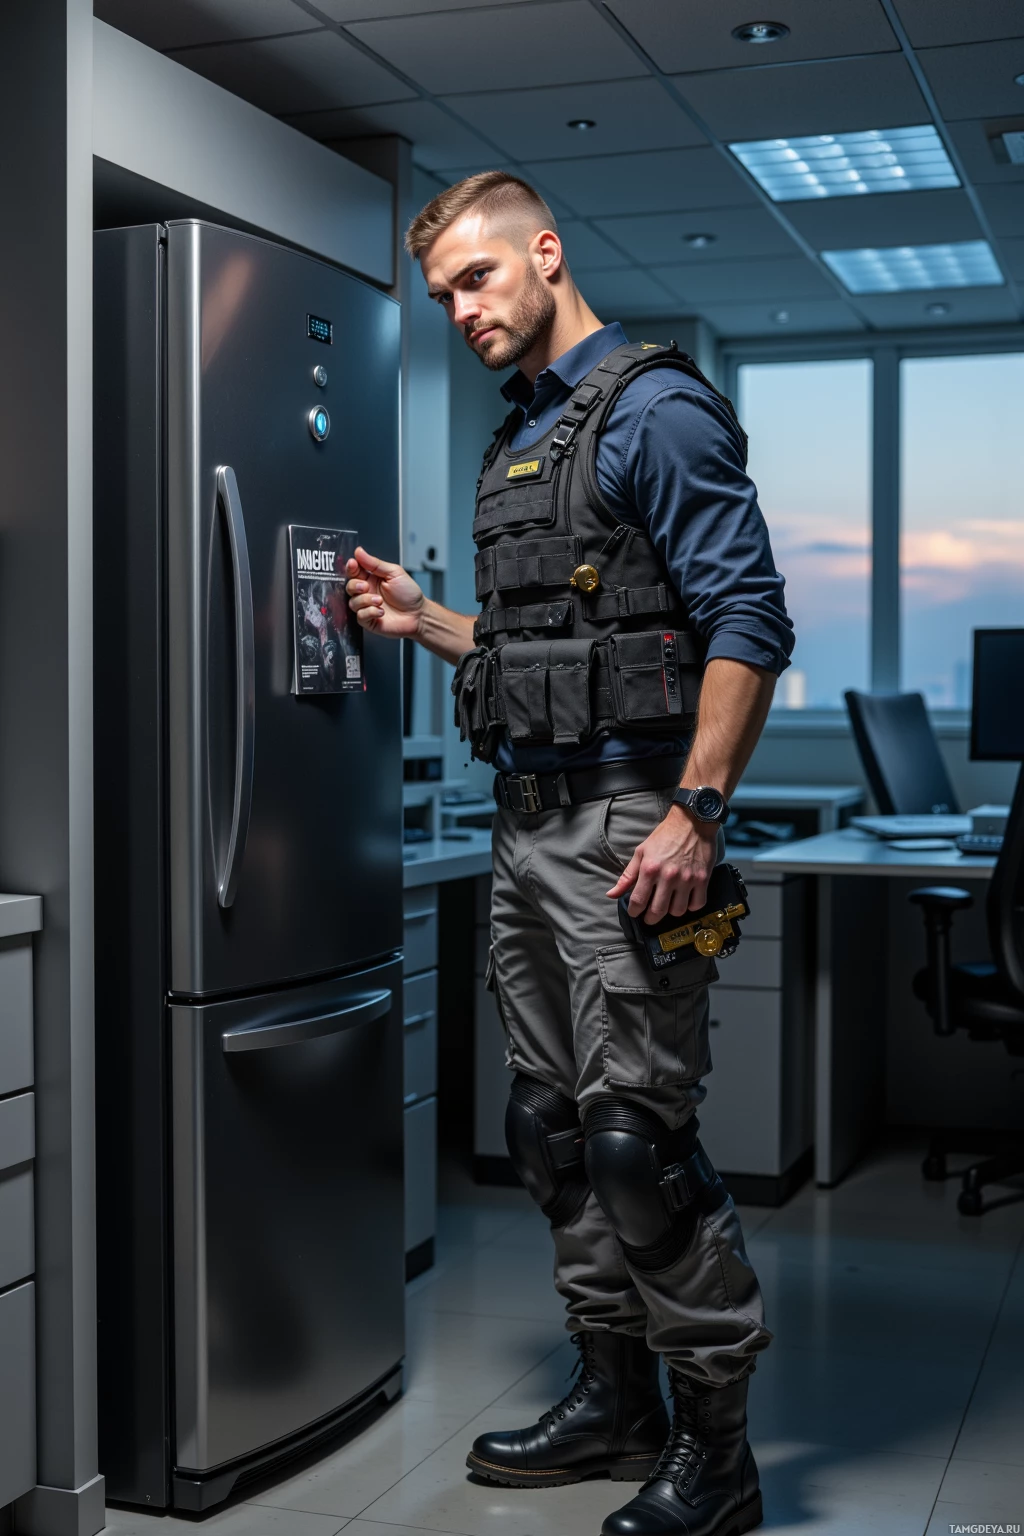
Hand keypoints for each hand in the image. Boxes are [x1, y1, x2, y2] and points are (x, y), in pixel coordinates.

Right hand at [344, 547, 424, 638]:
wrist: (418, 614)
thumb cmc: (409, 594)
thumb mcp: (394, 573)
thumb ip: (375, 563)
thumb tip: (359, 552)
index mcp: (371, 578)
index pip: (354, 571)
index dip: (351, 567)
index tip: (353, 564)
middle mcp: (367, 592)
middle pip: (349, 587)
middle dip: (355, 586)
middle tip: (366, 587)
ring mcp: (367, 607)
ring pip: (353, 602)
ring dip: (365, 600)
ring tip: (379, 601)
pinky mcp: (369, 620)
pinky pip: (360, 616)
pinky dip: (369, 612)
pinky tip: (381, 611)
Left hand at [606, 805, 717, 924]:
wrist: (692, 821)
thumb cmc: (664, 836)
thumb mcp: (641, 852)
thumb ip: (627, 876)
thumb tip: (611, 894)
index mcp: (650, 869)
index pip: (638, 901)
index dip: (634, 911)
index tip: (635, 912)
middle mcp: (668, 876)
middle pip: (657, 911)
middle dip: (650, 919)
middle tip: (649, 917)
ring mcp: (687, 879)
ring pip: (678, 911)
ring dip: (670, 912)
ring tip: (667, 905)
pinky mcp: (703, 879)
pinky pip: (697, 904)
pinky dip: (690, 906)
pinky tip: (685, 900)